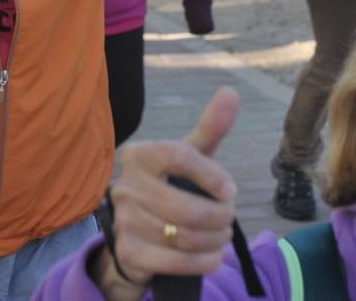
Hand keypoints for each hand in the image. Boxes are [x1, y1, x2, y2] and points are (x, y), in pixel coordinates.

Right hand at [93, 88, 240, 297]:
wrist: (135, 235)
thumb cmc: (169, 187)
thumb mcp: (188, 158)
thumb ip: (209, 128)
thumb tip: (230, 92)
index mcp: (139, 155)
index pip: (179, 157)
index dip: (211, 175)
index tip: (230, 190)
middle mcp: (126, 186)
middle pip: (187, 207)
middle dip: (220, 218)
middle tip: (229, 218)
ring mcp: (125, 220)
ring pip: (184, 237)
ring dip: (214, 241)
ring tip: (221, 236)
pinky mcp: (129, 252)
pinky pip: (175, 262)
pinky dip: (203, 262)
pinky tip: (212, 257)